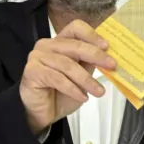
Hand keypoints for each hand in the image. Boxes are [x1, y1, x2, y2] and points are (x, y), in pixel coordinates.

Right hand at [19, 19, 116, 134]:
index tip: (107, 47)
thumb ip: (90, 65)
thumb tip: (108, 58)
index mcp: (59, 42)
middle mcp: (46, 45)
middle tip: (112, 66)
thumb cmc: (60, 94)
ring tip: (99, 91)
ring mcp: (37, 56)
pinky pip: (57, 78)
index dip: (92, 35)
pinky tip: (83, 97)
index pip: (75, 28)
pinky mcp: (32, 71)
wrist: (41, 114)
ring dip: (86, 79)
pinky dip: (73, 89)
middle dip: (95, 56)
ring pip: (67, 64)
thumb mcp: (81, 78)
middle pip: (74, 45)